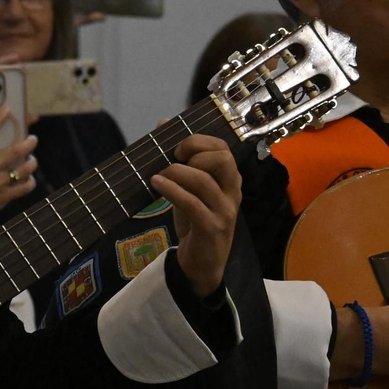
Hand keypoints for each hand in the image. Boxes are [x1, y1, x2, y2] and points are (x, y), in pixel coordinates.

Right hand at [0, 104, 36, 243]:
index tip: (8, 108)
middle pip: (16, 149)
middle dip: (29, 142)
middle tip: (32, 139)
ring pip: (26, 167)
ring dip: (32, 162)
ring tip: (31, 159)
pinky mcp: (5, 197)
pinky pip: (26, 186)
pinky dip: (30, 181)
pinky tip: (27, 179)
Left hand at [151, 135, 240, 297]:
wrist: (202, 264)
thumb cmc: (195, 223)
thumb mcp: (190, 190)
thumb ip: (182, 162)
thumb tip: (163, 124)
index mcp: (229, 180)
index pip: (223, 148)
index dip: (198, 141)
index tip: (177, 148)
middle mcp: (232, 192)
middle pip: (222, 159)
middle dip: (193, 152)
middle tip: (172, 160)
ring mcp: (224, 211)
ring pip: (204, 181)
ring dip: (176, 173)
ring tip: (158, 175)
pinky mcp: (212, 228)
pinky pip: (192, 204)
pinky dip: (172, 190)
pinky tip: (156, 184)